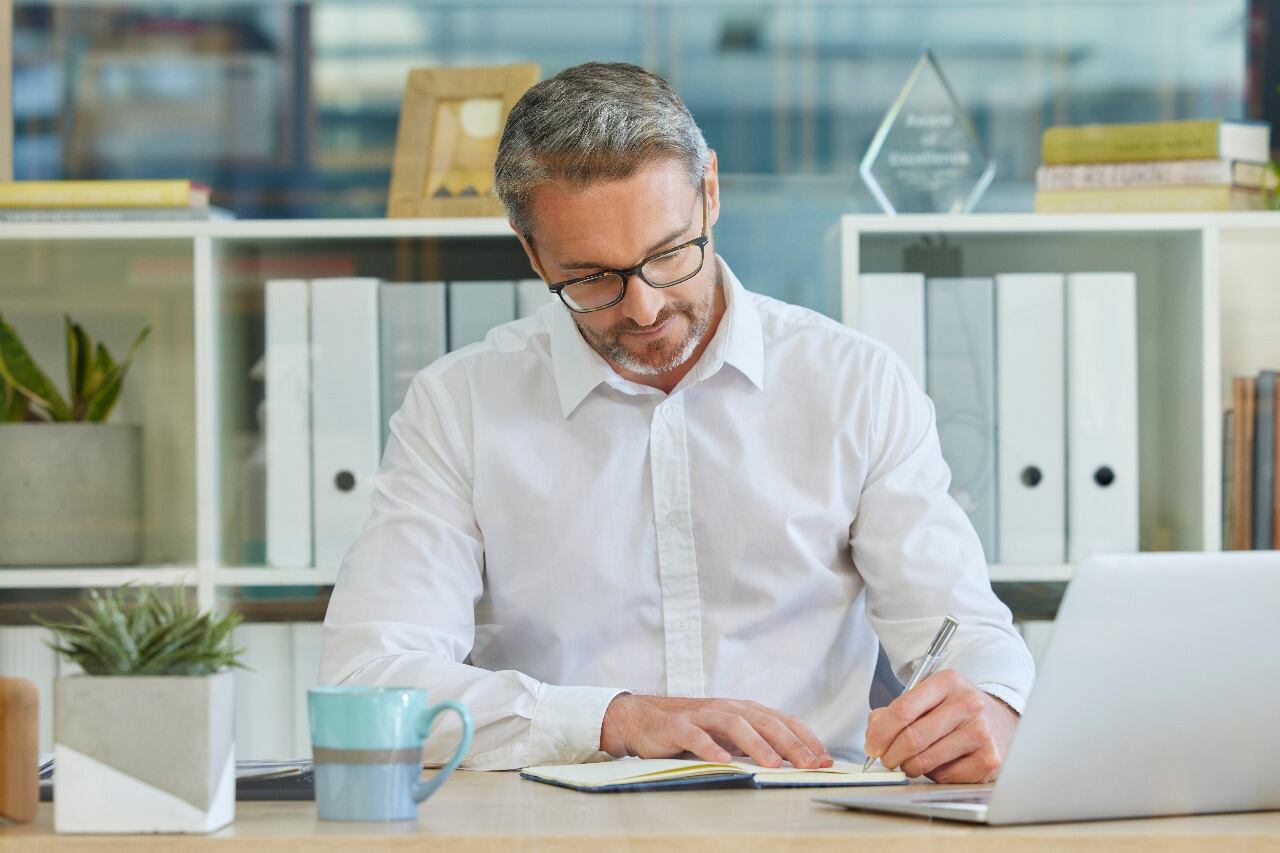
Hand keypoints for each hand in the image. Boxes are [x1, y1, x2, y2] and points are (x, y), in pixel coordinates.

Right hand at [600, 693, 833, 769]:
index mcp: (744, 710)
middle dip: (791, 744)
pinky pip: (697, 736)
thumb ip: (755, 742)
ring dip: (757, 745)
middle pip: (765, 722)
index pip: (783, 720)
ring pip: (735, 725)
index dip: (806, 738)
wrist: (642, 718)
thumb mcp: (728, 734)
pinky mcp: (678, 726)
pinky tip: (723, 762)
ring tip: (774, 764)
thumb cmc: (691, 728)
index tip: (825, 759)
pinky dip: (711, 748)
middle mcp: (727, 708)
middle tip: (810, 765)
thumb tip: (794, 760)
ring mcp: (702, 715)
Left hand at [863, 669, 1018, 782]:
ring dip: (909, 766)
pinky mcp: (989, 760)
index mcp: (948, 682)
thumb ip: (897, 710)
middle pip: (913, 737)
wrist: (1000, 721)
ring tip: (910, 761)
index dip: (881, 732)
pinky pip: (945, 776)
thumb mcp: (929, 696)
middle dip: (890, 754)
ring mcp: (981, 733)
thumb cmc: (957, 710)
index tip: (872, 746)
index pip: (903, 709)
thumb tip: (874, 733)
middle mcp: (968, 704)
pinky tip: (938, 763)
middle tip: (886, 759)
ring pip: (926, 760)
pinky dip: (933, 775)